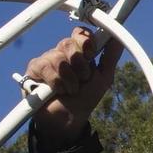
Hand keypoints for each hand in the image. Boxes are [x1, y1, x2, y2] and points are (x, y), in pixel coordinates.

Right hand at [25, 26, 124, 148]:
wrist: (69, 118)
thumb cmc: (86, 98)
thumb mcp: (103, 78)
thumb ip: (110, 58)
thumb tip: (118, 39)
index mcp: (78, 52)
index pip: (79, 34)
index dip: (86, 41)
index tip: (91, 53)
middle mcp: (61, 53)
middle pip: (68, 43)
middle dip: (80, 64)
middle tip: (83, 78)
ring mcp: (47, 60)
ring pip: (59, 58)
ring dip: (70, 79)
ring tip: (71, 89)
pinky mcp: (34, 69)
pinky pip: (45, 67)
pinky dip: (56, 82)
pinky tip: (58, 90)